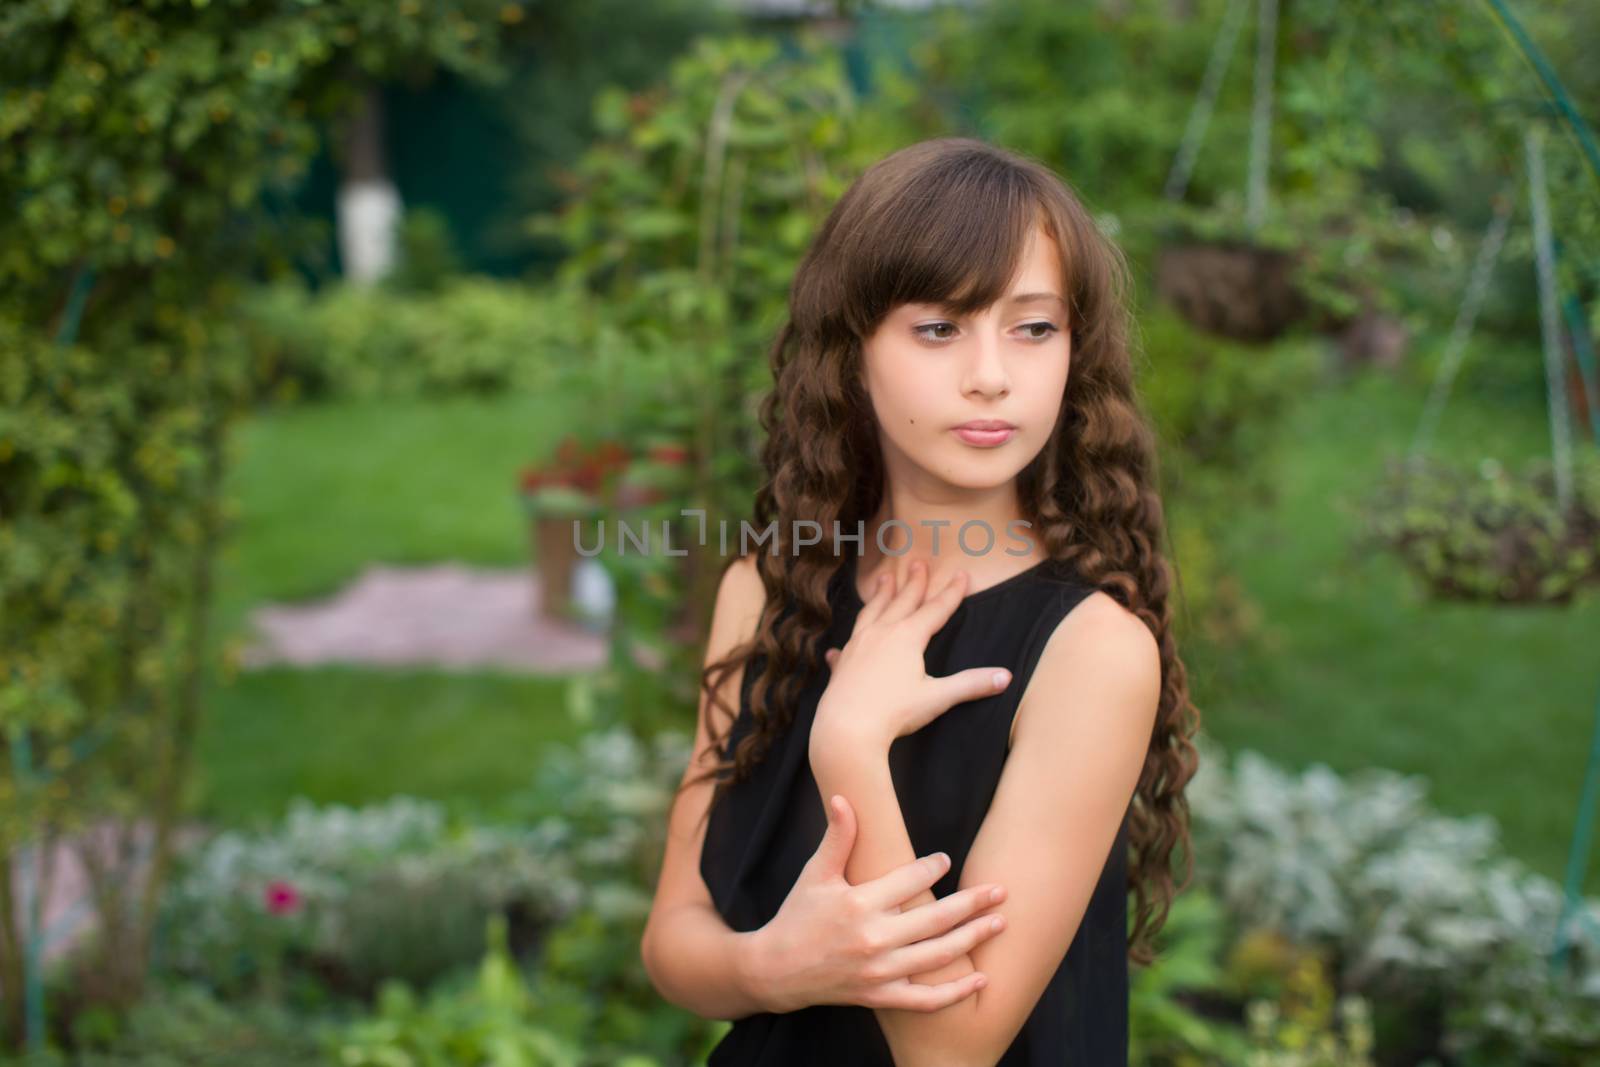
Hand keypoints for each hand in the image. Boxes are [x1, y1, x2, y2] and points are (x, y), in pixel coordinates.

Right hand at [745, 793, 1008, 1013]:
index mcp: (859, 904)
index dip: (931, 868)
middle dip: (973, 903)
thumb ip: (837, 837)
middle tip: (1001, 890)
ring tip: (1000, 923)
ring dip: (973, 938)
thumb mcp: (815, 873)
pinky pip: (925, 1000)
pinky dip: (956, 993)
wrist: (775, 970)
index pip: (908, 880)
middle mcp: (873, 938)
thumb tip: (843, 797)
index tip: (945, 860)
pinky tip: (981, 979)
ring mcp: (879, 971)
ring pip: (939, 955)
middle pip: (936, 918)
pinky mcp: (880, 996)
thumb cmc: (798, 915)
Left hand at [813, 558, 1012, 751]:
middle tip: (919, 563)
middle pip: (902, 602)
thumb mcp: (937, 698)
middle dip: (914, 583)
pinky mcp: (842, 663)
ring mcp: (858, 645)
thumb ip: (970, 685)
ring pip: (871, 613)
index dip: (952, 592)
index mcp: (907, 637)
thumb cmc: (894, 713)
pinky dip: (849, 640)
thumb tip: (1006, 677)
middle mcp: (881, 633)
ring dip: (880, 596)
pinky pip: (847, 645)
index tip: (962, 575)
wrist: (846, 729)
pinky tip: (840, 646)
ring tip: (884, 580)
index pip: (935, 609)